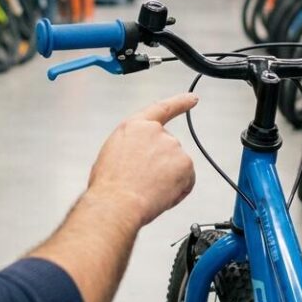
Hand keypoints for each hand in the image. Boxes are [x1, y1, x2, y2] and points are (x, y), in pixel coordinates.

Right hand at [86, 94, 196, 226]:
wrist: (117, 203)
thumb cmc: (109, 186)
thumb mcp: (112, 155)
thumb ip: (133, 148)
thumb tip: (142, 159)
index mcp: (134, 126)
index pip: (161, 109)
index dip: (179, 103)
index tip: (192, 99)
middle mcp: (155, 131)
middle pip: (168, 147)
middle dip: (162, 164)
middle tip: (144, 181)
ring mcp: (172, 145)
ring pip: (177, 166)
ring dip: (168, 178)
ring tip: (148, 189)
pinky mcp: (185, 162)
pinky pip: (186, 180)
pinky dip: (178, 190)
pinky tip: (160, 194)